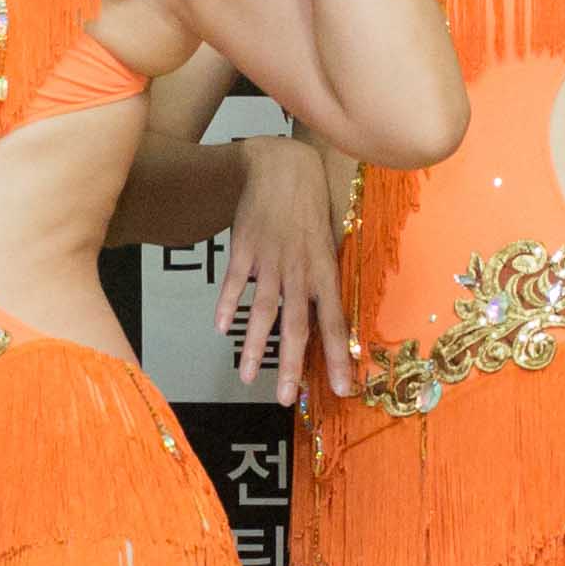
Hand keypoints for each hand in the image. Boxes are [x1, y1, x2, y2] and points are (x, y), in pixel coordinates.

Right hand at [210, 134, 351, 402]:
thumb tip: (326, 321)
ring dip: (255, 346)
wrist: (282, 166)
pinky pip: (236, 282)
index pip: (335, 323)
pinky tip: (221, 328)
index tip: (343, 389)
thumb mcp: (326, 243)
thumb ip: (322, 282)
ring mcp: (270, 261)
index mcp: (324, 272)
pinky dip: (228, 304)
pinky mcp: (245, 249)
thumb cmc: (309, 206)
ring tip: (248, 377)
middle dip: (292, 366)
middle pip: (297, 327)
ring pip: (264, 311)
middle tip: (287, 400)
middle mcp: (299, 271)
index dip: (340, 357)